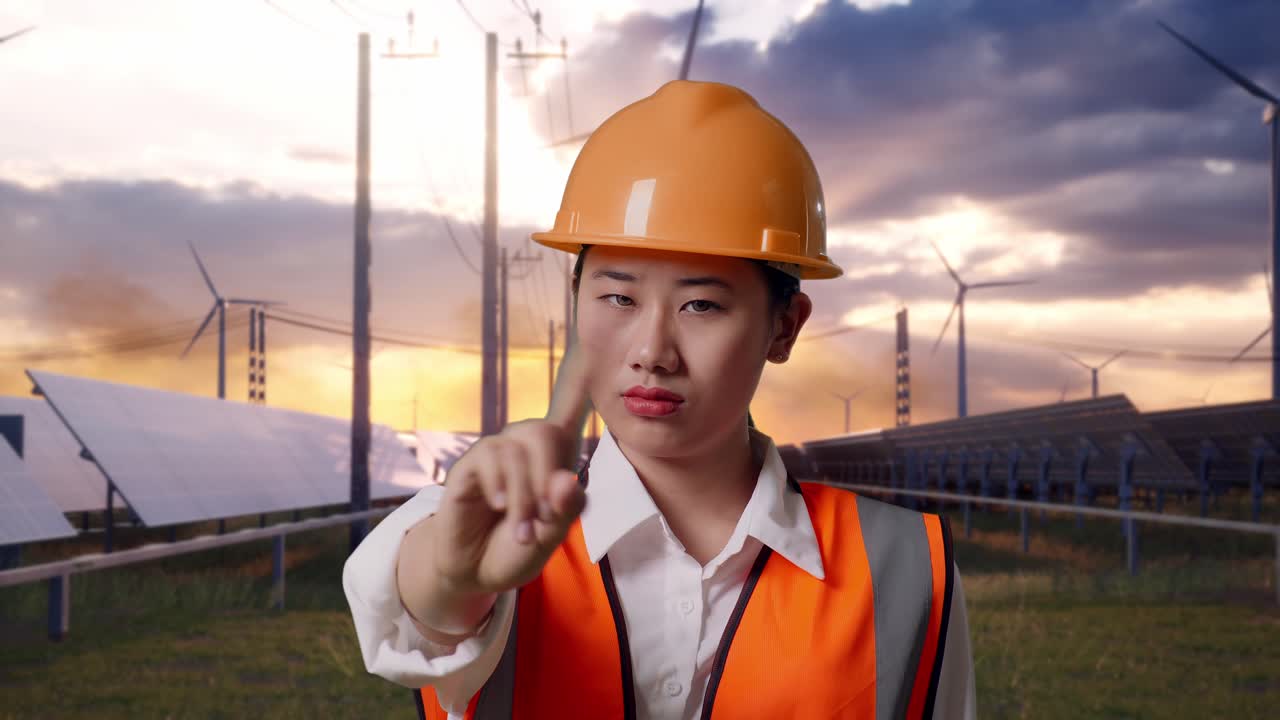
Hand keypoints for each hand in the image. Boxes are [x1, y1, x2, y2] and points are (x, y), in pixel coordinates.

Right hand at [427, 338, 592, 596]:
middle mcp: (523, 444)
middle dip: (549, 479)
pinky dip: (504, 487)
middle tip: (545, 520)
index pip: (568, 406)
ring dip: (526, 496)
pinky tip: (501, 507)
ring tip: (524, 532)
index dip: (579, 377)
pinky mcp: (469, 466)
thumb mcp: (551, 535)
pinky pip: (491, 459)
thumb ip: (565, 509)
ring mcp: (494, 452)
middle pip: (545, 432)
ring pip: (519, 450)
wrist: (476, 571)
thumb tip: (566, 480)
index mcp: (552, 455)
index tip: (589, 341)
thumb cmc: (519, 547)